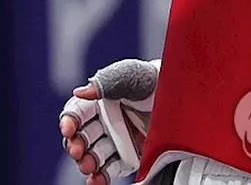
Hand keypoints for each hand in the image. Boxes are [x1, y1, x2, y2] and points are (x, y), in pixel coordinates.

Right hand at [58, 59, 157, 184]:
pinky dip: (100, 177)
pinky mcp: (129, 157)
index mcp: (99, 100)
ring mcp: (117, 141)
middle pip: (81, 136)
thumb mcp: (129, 75)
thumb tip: (79, 92)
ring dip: (86, 161)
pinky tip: (94, 180)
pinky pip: (110, 169)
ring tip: (87, 165)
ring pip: (93, 155)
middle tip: (77, 150)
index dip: (69, 121)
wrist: (181, 97)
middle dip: (76, 144)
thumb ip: (104, 82)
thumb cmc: (153, 80)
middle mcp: (105, 122)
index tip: (68, 129)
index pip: (77, 113)